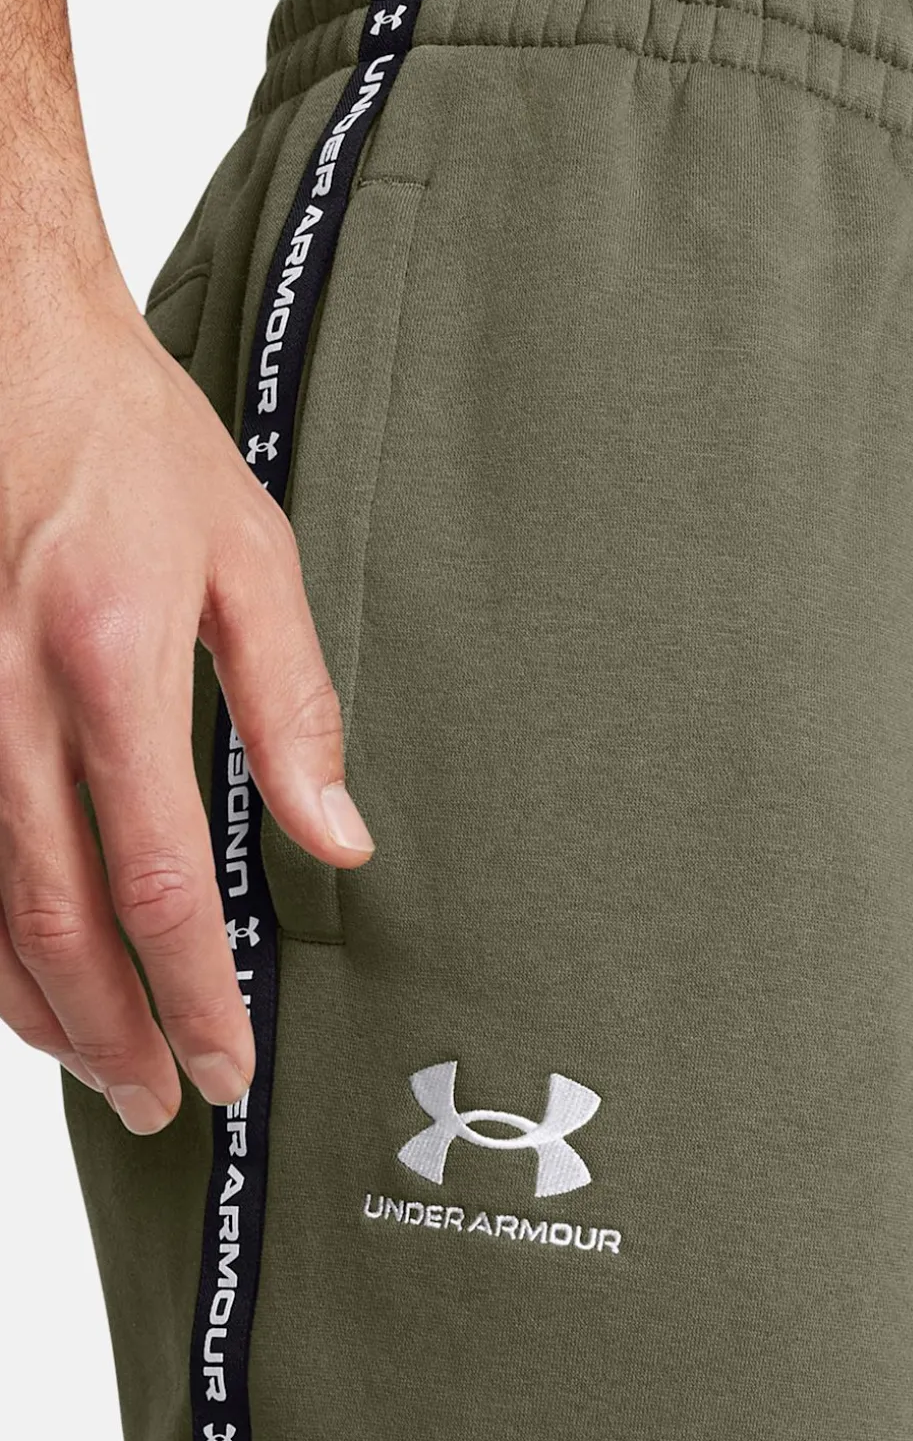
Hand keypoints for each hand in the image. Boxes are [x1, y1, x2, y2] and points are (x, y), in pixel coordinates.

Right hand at [0, 266, 373, 1132]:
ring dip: (38, 1004)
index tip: (228, 1060)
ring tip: (96, 1066)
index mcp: (111, 659)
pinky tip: (14, 977)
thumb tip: (338, 836)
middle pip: (57, 917)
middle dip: (114, 1029)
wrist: (5, 352)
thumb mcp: (247, 554)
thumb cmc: (130, 444)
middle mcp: (8, 698)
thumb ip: (293, 704)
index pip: (160, 877)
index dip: (195, 989)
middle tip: (162, 1102)